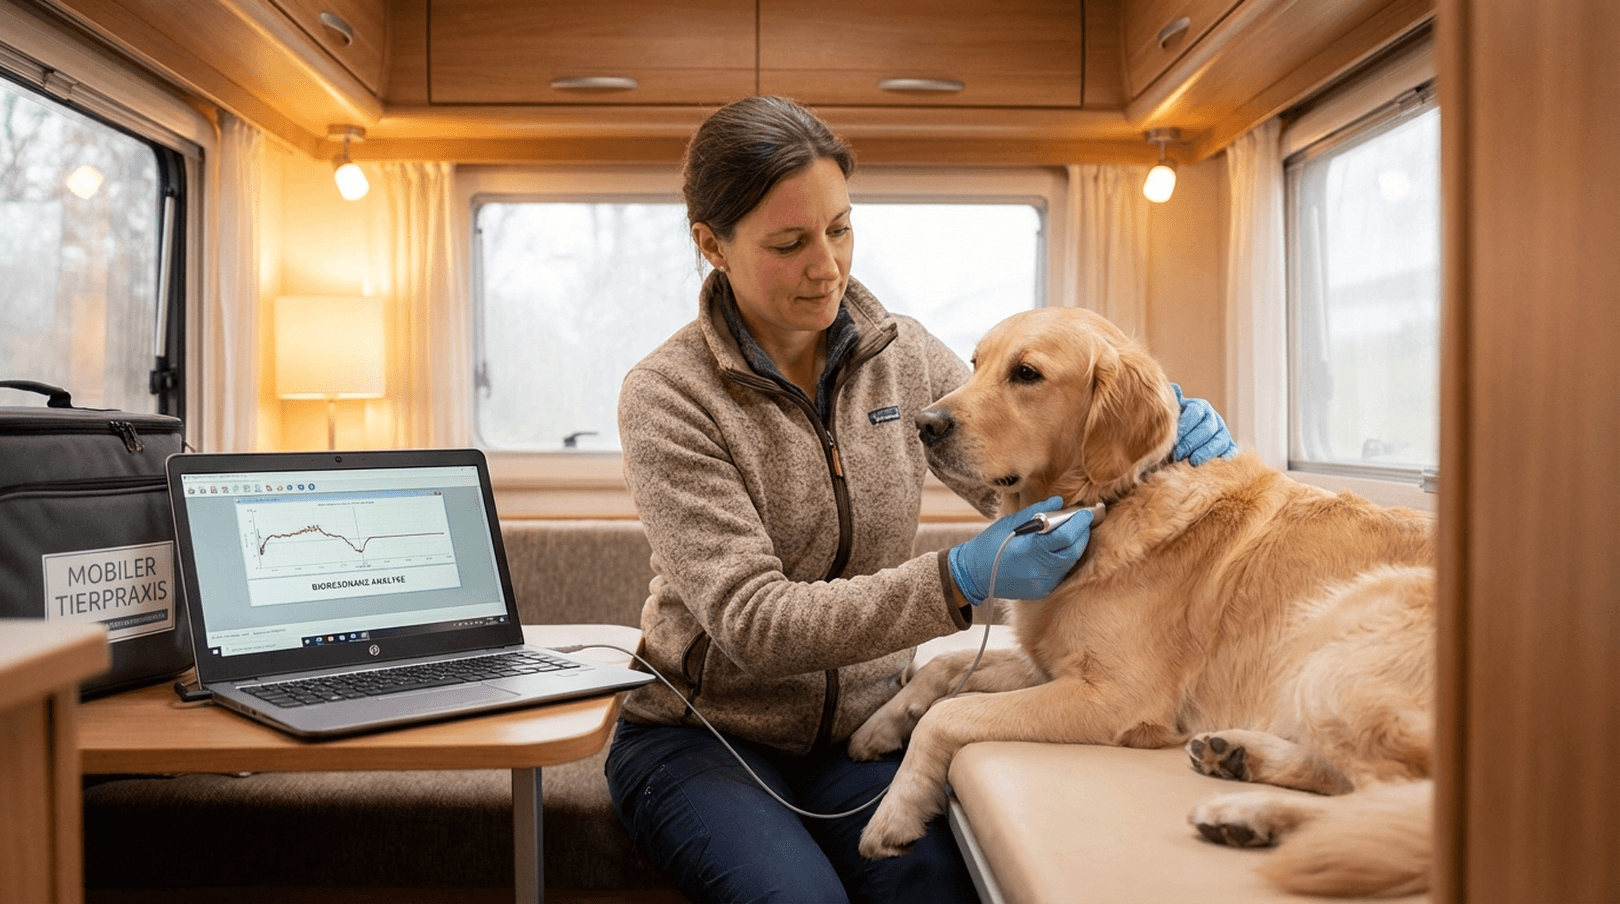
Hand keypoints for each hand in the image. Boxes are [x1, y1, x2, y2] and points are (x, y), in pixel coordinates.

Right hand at [948, 497, 1095, 604]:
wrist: (974, 574)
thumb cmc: (989, 545)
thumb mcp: (1010, 522)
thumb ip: (1037, 512)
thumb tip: (1058, 502)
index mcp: (1030, 550)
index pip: (1066, 536)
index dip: (1079, 523)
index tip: (1087, 512)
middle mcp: (1039, 570)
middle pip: (1073, 551)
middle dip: (1082, 534)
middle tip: (1083, 520)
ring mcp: (1042, 583)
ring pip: (1070, 563)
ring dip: (1076, 546)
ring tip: (1074, 532)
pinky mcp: (1042, 590)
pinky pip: (1061, 572)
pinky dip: (1065, 558)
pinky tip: (1061, 548)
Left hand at [1172, 384, 1236, 464]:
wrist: (1182, 450)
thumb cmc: (1174, 432)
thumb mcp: (1171, 418)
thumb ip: (1172, 406)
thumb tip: (1175, 388)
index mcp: (1200, 407)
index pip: (1195, 412)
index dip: (1185, 425)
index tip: (1173, 437)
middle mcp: (1214, 419)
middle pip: (1207, 428)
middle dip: (1191, 441)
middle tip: (1178, 453)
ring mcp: (1223, 434)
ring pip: (1218, 441)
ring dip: (1204, 452)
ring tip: (1191, 461)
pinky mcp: (1229, 449)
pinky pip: (1229, 454)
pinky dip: (1220, 460)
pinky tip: (1207, 465)